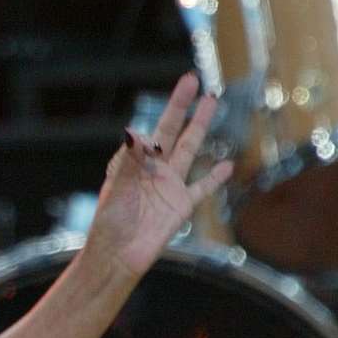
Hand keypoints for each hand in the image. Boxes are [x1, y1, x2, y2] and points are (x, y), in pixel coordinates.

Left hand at [86, 72, 234, 276]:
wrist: (117, 258)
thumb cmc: (109, 226)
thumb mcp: (116, 191)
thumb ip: (128, 162)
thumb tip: (135, 133)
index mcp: (133, 164)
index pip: (150, 131)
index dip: (162, 114)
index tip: (170, 109)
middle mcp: (153, 170)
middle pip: (172, 130)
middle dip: (182, 106)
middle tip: (192, 79)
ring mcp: (169, 186)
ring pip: (190, 149)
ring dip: (201, 126)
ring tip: (212, 101)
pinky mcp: (181, 207)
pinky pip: (201, 188)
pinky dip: (215, 178)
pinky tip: (228, 165)